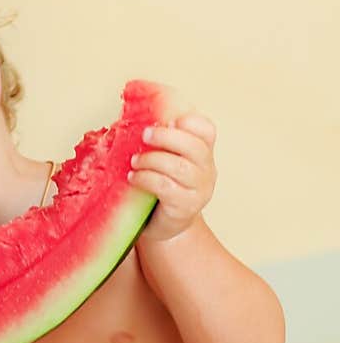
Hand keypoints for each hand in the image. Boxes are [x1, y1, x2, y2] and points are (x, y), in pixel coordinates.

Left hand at [130, 111, 217, 242]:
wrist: (164, 225)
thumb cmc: (162, 188)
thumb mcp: (165, 160)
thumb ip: (162, 141)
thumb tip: (143, 117)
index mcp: (204, 153)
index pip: (207, 130)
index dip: (190, 122)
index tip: (169, 120)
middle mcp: (207, 171)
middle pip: (194, 147)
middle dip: (166, 137)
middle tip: (145, 134)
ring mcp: (199, 191)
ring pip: (179, 168)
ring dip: (152, 160)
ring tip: (134, 161)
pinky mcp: (185, 207)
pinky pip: (165, 187)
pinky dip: (146, 178)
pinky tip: (134, 177)